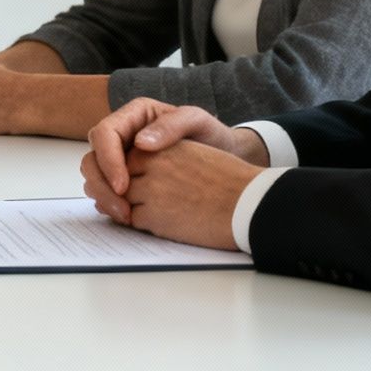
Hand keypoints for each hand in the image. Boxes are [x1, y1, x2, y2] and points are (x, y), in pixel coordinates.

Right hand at [79, 98, 261, 213]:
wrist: (222, 154)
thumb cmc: (209, 135)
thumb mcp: (196, 121)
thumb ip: (171, 126)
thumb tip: (140, 143)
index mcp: (132, 116)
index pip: (104, 134)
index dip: (108, 161)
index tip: (123, 186)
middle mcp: (121, 136)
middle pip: (92, 158)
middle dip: (101, 185)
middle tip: (120, 209)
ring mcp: (120, 157)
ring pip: (94, 176)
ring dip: (103, 197)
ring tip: (124, 216)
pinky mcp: (123, 177)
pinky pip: (106, 189)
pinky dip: (111, 204)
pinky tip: (126, 217)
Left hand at [100, 139, 256, 251]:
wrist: (249, 203)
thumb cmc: (228, 181)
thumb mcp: (194, 154)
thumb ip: (163, 156)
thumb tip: (133, 169)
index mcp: (163, 146)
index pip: (129, 158)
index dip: (133, 174)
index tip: (140, 184)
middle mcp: (153, 163)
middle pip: (120, 179)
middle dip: (125, 192)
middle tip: (138, 201)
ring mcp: (149, 189)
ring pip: (122, 200)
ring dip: (132, 209)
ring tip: (157, 213)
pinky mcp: (152, 214)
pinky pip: (132, 220)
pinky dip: (142, 224)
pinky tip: (164, 223)